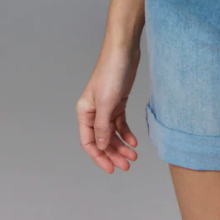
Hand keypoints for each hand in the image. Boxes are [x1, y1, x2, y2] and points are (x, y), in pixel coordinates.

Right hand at [76, 44, 140, 172]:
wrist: (124, 50)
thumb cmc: (111, 72)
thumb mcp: (107, 102)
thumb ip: (102, 127)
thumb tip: (101, 147)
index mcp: (85, 112)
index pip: (89, 142)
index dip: (99, 157)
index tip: (111, 168)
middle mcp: (94, 112)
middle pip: (102, 140)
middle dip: (114, 154)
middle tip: (127, 165)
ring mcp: (106, 107)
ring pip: (112, 133)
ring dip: (121, 145)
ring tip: (134, 156)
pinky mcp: (118, 102)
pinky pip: (120, 123)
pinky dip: (126, 133)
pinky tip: (134, 141)